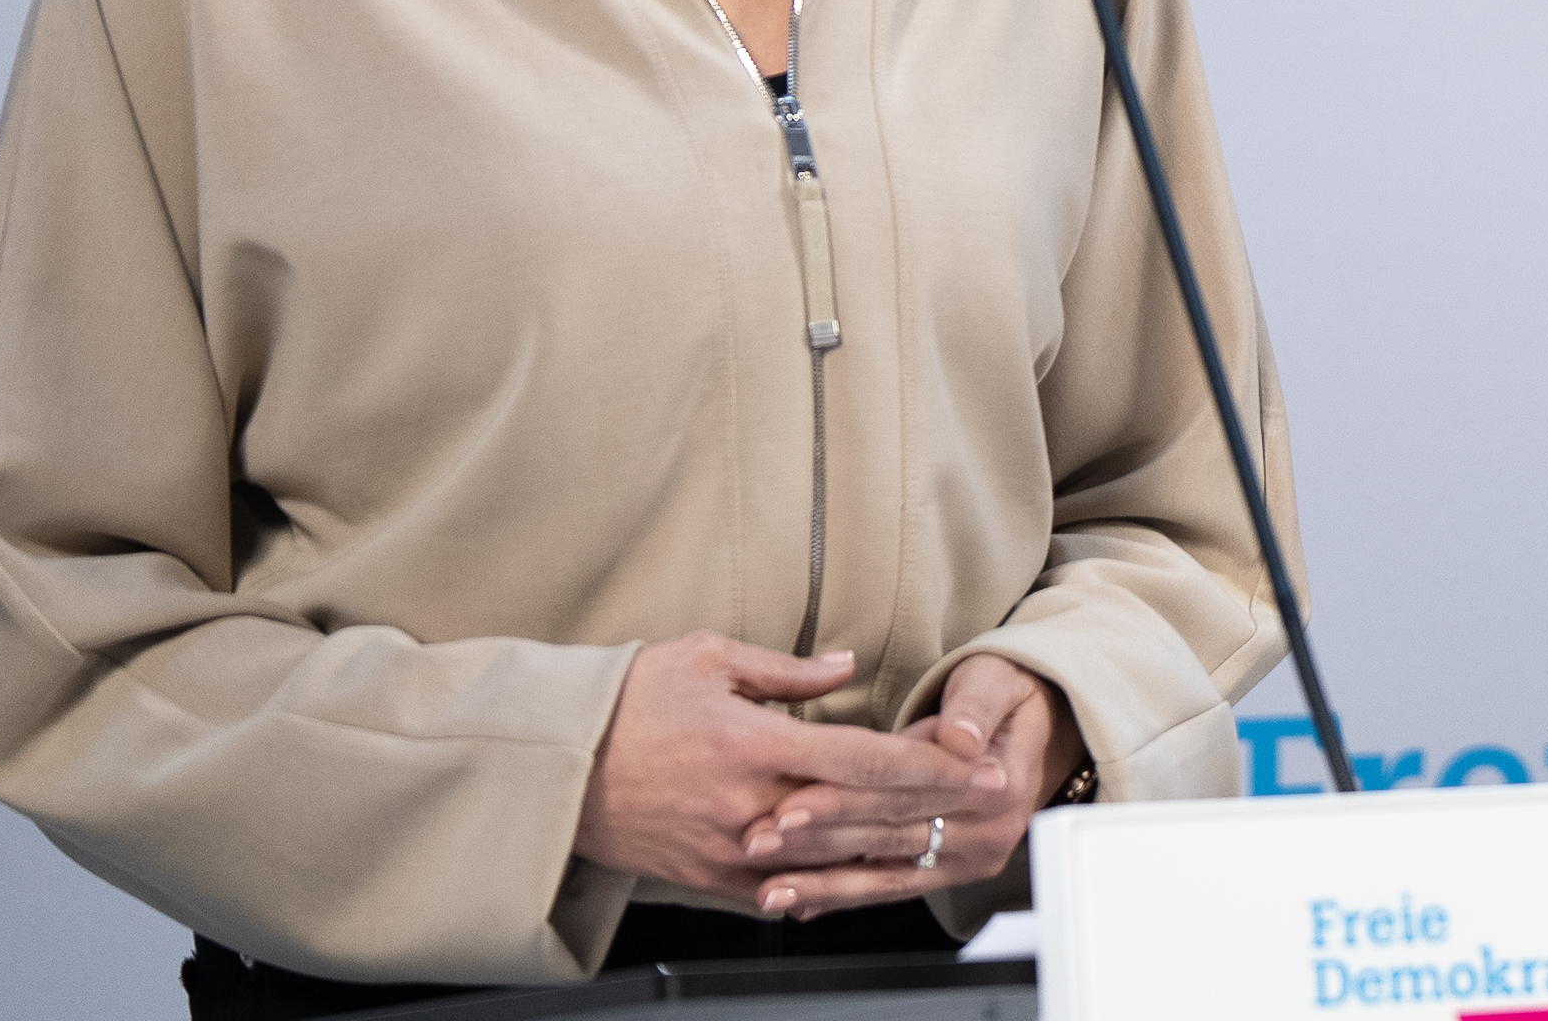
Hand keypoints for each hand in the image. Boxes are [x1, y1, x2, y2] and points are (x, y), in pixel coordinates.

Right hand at [576, 635, 1010, 912]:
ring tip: (949, 830)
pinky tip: (873, 871)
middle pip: (863, 813)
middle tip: (989, 797)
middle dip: (935, 806)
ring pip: (833, 857)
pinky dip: (832, 879)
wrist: (557, 768)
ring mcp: (730, 850)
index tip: (979, 762)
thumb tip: (847, 666)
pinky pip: (785, 888)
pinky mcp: (709, 878)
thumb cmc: (630, 702)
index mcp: (755, 745)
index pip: (864, 758)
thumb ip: (788, 670)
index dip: (930, 764)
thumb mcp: (708, 659)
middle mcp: (749, 805)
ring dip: (895, 846)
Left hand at [744, 653, 1082, 917]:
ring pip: (883, 875)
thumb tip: (961, 738)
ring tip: (767, 886)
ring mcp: (968, 859)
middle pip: (888, 836)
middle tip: (758, 839)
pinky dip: (841, 897)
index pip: (909, 793)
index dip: (846, 798)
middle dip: (817, 841)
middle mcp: (988, 833)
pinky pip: (888, 889)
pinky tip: (799, 904)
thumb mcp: (995, 681)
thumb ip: (976, 707)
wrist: (1037, 725)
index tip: (789, 801)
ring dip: (820, 882)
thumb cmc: (1004, 695)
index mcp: (1001, 785)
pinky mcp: (947, 871)